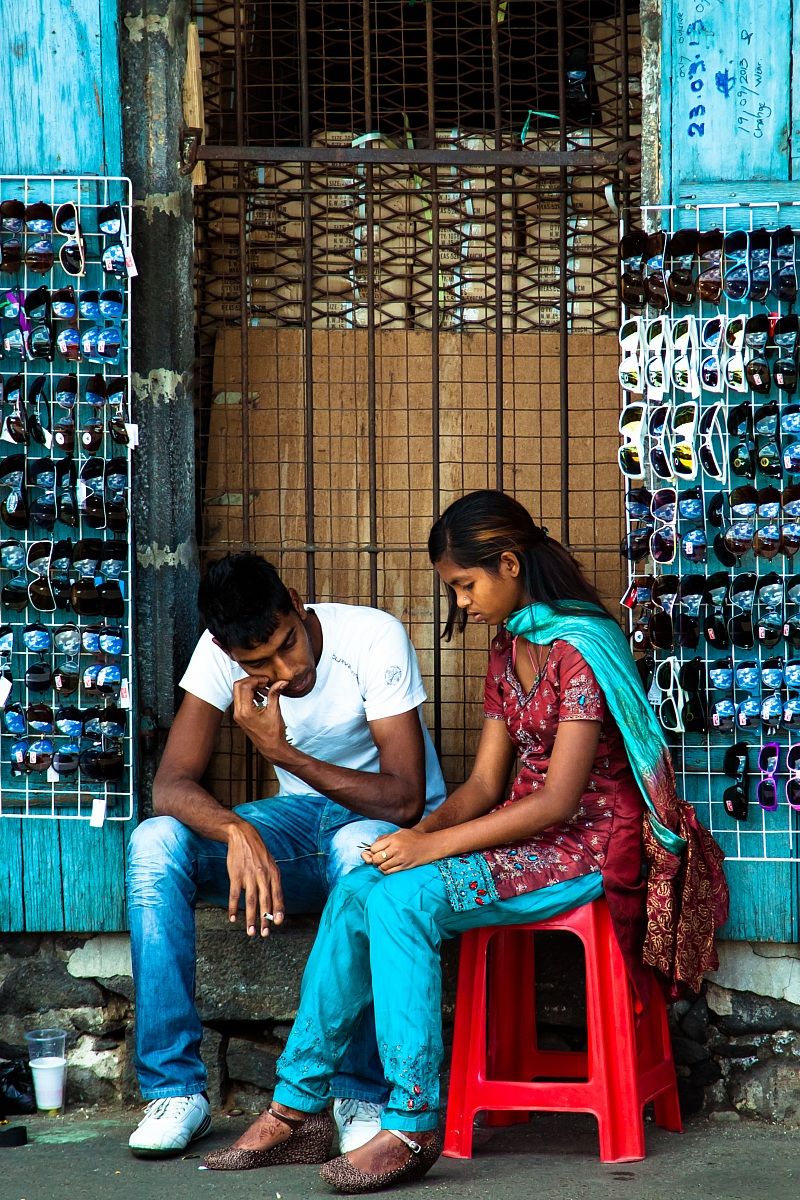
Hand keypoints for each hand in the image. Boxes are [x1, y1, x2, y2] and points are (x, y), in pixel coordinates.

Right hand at [225, 819, 284, 936]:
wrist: (243, 836)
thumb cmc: (259, 854)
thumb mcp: (271, 864)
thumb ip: (273, 883)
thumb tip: (276, 904)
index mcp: (273, 873)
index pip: (277, 894)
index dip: (278, 909)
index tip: (279, 923)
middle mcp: (263, 875)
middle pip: (265, 900)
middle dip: (265, 919)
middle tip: (264, 934)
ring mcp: (249, 875)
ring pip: (250, 900)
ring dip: (250, 918)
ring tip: (250, 932)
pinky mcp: (236, 875)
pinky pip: (234, 894)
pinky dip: (234, 907)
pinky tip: (233, 917)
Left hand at [232, 676, 289, 761]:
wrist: (271, 747)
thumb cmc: (274, 732)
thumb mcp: (275, 710)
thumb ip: (275, 693)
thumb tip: (281, 682)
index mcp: (245, 711)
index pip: (244, 686)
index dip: (256, 680)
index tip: (267, 680)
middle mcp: (238, 712)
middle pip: (237, 686)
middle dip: (251, 681)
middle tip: (264, 682)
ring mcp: (237, 715)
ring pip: (238, 692)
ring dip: (250, 687)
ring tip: (264, 690)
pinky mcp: (240, 716)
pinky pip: (240, 699)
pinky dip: (249, 694)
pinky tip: (261, 697)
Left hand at [362, 828, 441, 873]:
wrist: (431, 845)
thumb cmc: (414, 837)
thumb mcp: (400, 832)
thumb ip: (386, 837)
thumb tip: (373, 844)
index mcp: (394, 839)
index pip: (374, 848)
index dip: (372, 850)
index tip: (375, 851)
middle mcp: (396, 849)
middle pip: (376, 859)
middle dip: (374, 859)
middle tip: (377, 858)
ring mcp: (401, 859)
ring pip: (382, 867)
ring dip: (380, 866)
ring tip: (383, 862)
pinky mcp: (405, 867)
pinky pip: (390, 872)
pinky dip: (385, 871)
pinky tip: (388, 867)